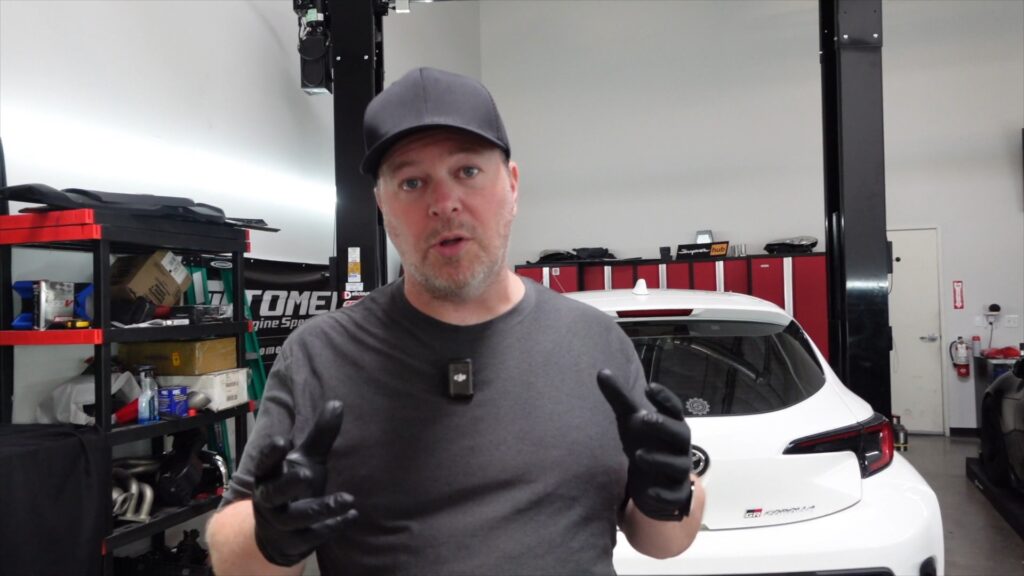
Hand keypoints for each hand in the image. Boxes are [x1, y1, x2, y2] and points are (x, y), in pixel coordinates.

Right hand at [252, 400, 357, 566]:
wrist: (277, 535)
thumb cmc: (293, 487)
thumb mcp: (305, 461)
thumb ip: (320, 435)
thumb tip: (337, 402)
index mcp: (268, 476)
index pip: (265, 464)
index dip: (270, 454)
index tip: (282, 440)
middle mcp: (269, 500)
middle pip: (274, 493)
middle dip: (288, 485)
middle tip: (306, 475)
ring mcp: (280, 523)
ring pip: (296, 518)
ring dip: (322, 508)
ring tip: (349, 499)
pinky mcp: (295, 542)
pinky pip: (313, 536)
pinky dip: (333, 526)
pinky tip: (352, 516)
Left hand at [597, 369, 692, 520]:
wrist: (654, 481)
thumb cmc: (645, 441)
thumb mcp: (630, 420)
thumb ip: (619, 397)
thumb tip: (601, 371)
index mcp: (671, 424)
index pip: (673, 408)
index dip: (664, 398)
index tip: (649, 387)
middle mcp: (679, 446)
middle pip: (679, 433)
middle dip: (664, 426)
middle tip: (644, 418)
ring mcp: (679, 471)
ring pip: (677, 465)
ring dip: (659, 459)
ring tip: (638, 454)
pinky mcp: (675, 494)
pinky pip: (673, 495)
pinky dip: (662, 493)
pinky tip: (649, 491)